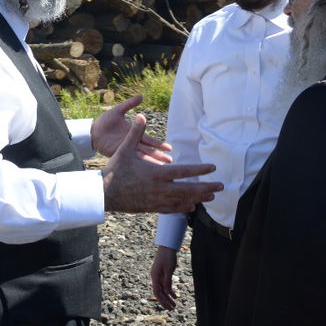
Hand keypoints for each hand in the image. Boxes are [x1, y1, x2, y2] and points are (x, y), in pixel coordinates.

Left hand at [91, 94, 171, 161]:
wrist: (92, 129)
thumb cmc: (105, 121)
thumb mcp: (118, 111)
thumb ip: (129, 104)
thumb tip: (141, 96)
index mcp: (133, 133)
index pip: (149, 140)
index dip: (159, 144)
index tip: (169, 148)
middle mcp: (131, 142)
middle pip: (148, 150)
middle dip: (158, 156)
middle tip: (171, 162)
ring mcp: (125, 149)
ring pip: (140, 157)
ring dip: (149, 162)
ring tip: (160, 168)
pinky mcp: (117, 154)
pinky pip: (128, 160)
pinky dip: (136, 164)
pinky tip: (143, 170)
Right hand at [102, 117, 221, 214]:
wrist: (104, 194)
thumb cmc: (115, 171)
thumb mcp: (124, 150)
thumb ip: (135, 133)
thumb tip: (140, 115)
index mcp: (156, 173)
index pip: (184, 171)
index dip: (200, 169)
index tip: (213, 168)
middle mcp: (160, 189)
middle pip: (189, 189)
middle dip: (206, 188)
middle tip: (221, 186)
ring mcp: (157, 200)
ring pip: (183, 201)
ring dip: (198, 198)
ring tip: (211, 197)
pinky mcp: (152, 208)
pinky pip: (172, 209)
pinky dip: (183, 208)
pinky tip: (191, 207)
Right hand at [150, 245, 178, 310]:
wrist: (167, 246)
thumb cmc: (168, 257)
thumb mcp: (169, 269)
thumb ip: (167, 281)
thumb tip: (167, 292)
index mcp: (155, 276)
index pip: (157, 292)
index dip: (162, 301)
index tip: (167, 307)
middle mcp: (155, 277)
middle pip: (160, 292)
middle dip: (165, 301)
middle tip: (172, 309)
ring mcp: (158, 276)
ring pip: (163, 290)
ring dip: (168, 298)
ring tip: (174, 305)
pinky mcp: (163, 274)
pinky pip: (165, 285)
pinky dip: (170, 291)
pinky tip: (175, 296)